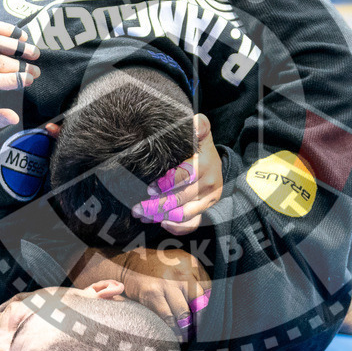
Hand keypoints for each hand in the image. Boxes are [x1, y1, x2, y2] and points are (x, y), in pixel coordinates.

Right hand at [116, 247, 211, 336]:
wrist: (127, 264)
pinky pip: (167, 317)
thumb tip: (208, 302)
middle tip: (201, 331)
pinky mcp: (152, 293)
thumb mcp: (178, 264)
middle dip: (201, 320)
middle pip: (200, 303)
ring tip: (187, 336)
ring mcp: (167, 283)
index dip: (209, 307)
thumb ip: (193, 278)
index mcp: (191, 263)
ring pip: (184, 313)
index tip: (209, 319)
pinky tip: (174, 335)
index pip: (209, 289)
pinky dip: (172, 328)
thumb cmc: (157, 268)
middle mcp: (182, 272)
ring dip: (186, 328)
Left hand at [133, 114, 222, 235]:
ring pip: (185, 214)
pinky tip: (161, 223)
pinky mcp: (207, 209)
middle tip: (137, 208)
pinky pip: (193, 224)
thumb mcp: (201, 132)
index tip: (149, 188)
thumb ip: (199, 125)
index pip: (186, 176)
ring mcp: (209, 198)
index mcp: (206, 162)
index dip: (167, 183)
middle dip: (157, 204)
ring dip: (162, 216)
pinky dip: (177, 227)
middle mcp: (210, 182)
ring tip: (143, 215)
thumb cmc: (197, 145)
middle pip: (182, 198)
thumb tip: (195, 123)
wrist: (214, 159)